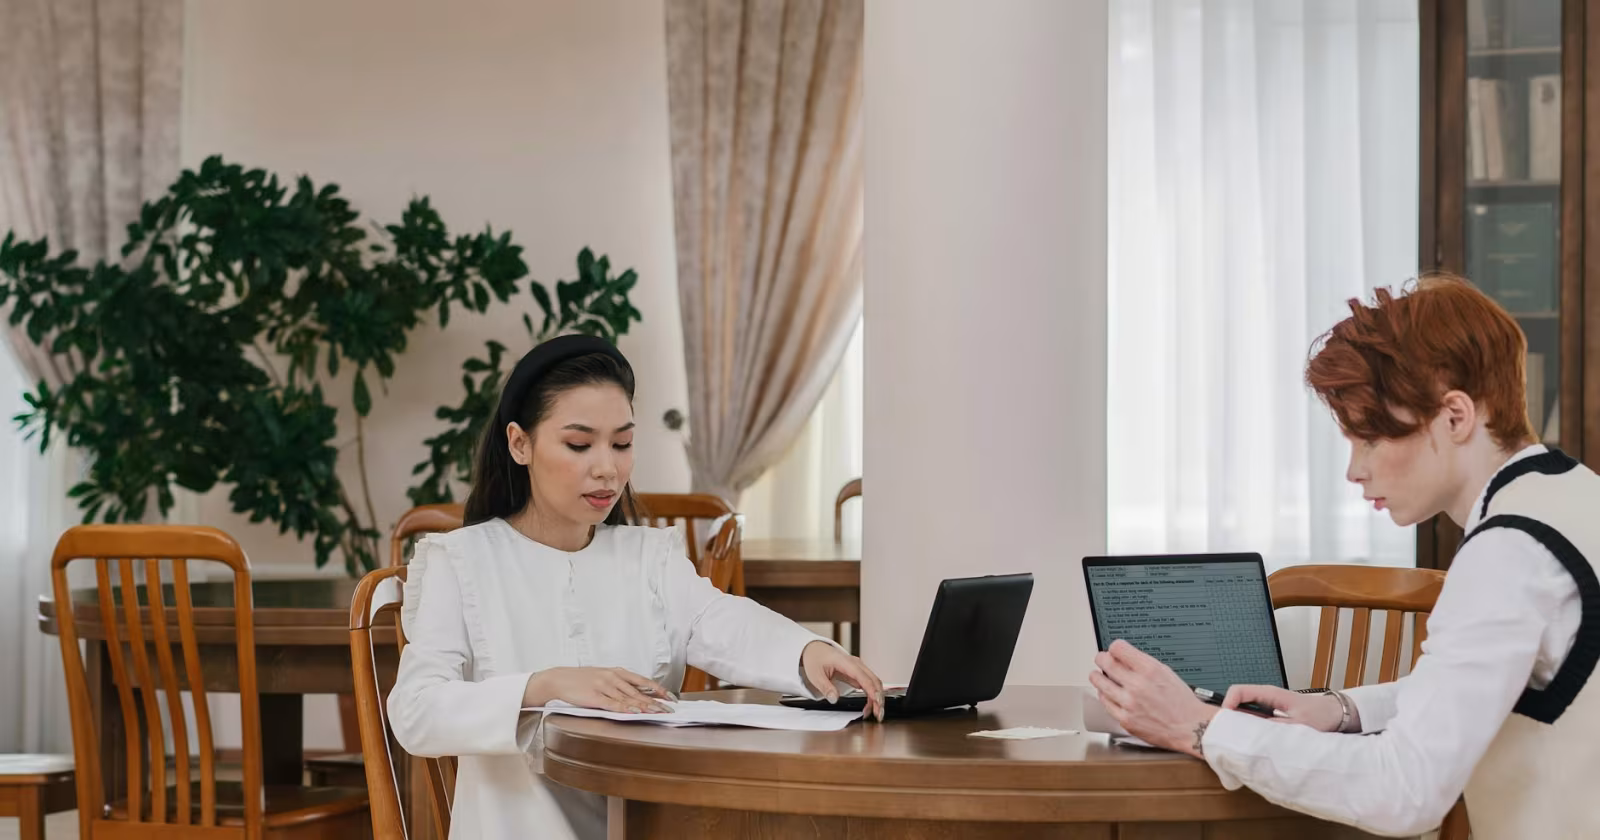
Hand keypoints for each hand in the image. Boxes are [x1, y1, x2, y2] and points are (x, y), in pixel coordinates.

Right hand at [523, 667, 674, 713]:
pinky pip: (612, 704)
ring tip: (657, 712)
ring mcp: (603, 686)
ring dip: (644, 706)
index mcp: (617, 671)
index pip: (642, 680)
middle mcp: (612, 677)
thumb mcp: (604, 676)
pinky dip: (625, 708)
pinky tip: (634, 712)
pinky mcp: (594, 696)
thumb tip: (639, 693)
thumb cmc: (582, 679)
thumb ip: (621, 684)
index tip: (670, 696)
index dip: (658, 689)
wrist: (559, 679)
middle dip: (655, 700)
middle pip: (638, 691)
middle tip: (669, 708)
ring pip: (628, 697)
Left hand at [801, 640, 886, 721]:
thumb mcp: (815, 675)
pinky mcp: (857, 673)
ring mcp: (858, 668)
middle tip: (878, 714)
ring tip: (874, 712)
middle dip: (879, 698)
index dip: (872, 691)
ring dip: (877, 698)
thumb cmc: (816, 659)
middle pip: (874, 681)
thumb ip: (826, 687)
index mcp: (846, 662)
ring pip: (874, 683)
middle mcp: (856, 664)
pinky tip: (869, 705)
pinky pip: (868, 684)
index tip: (877, 703)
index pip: (863, 677)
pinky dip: (871, 695)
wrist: (815, 650)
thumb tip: (834, 699)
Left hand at [1089, 640, 1215, 757]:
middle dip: (1102, 658)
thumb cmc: (1182, 702)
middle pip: (1105, 662)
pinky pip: (1105, 702)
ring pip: (1100, 682)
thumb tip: (1124, 657)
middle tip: (1102, 659)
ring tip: (1099, 675)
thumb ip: (1143, 664)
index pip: (1117, 648)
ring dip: (1098, 676)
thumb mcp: (1166, 672)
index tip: (1113, 650)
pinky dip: (1105, 696)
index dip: (1114, 647)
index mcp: (1149, 670)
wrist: (1190, 727)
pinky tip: (1108, 694)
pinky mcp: (1125, 719)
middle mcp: (1137, 685)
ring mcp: (1129, 703)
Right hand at [1223, 685, 1346, 731]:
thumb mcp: (1297, 724)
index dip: (1226, 703)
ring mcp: (1268, 705)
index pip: (1238, 691)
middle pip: (1237, 701)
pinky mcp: (1272, 714)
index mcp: (1269, 693)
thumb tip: (1254, 735)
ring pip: (1244, 710)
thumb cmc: (1320, 715)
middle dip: (1229, 715)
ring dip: (1239, 722)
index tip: (1224, 721)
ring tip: (1237, 738)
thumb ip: (1275, 728)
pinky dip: (1248, 727)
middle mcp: (1265, 697)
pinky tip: (1251, 739)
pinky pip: (1253, 718)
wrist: (1336, 714)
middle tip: (1226, 733)